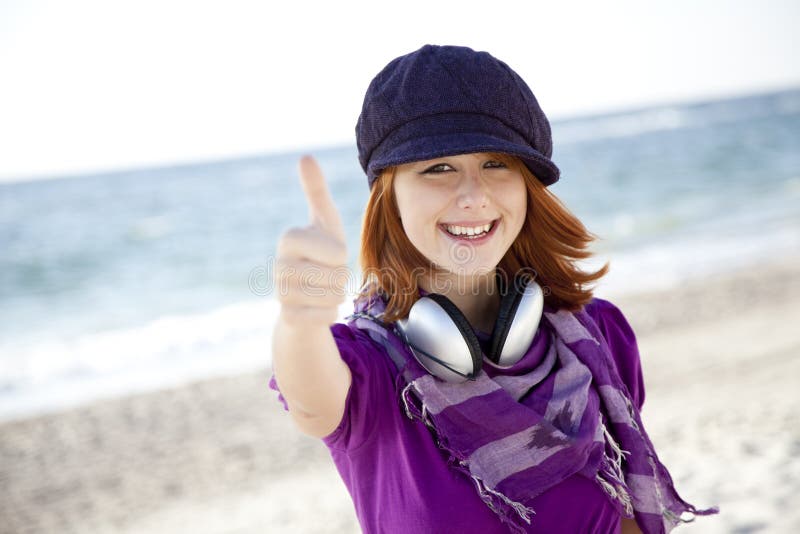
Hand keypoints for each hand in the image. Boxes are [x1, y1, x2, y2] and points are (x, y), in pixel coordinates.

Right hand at [275, 156, 348, 325]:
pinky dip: (330, 313)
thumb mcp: (324, 221)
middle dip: (341, 277)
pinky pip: (327, 317)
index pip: (337, 252)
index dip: (341, 254)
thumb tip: (305, 156)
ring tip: (322, 288)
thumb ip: (316, 190)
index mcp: (289, 238)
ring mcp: (280, 294)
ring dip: (337, 294)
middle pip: (337, 276)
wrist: (304, 295)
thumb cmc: (320, 251)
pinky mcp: (287, 318)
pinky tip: (317, 307)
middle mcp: (279, 266)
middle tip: (326, 273)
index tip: (328, 253)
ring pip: (334, 297)